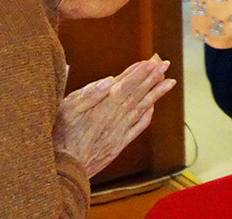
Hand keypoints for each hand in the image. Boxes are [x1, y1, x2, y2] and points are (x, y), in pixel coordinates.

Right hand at [53, 59, 174, 176]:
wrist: (65, 170)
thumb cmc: (61, 137)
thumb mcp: (67, 110)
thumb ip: (88, 94)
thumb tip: (109, 80)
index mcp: (104, 106)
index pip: (126, 84)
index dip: (139, 72)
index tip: (151, 61)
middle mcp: (116, 117)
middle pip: (138, 93)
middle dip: (152, 77)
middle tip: (165, 64)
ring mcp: (120, 131)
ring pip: (142, 108)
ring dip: (156, 93)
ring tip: (169, 81)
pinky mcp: (119, 143)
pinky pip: (138, 126)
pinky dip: (147, 114)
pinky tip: (153, 106)